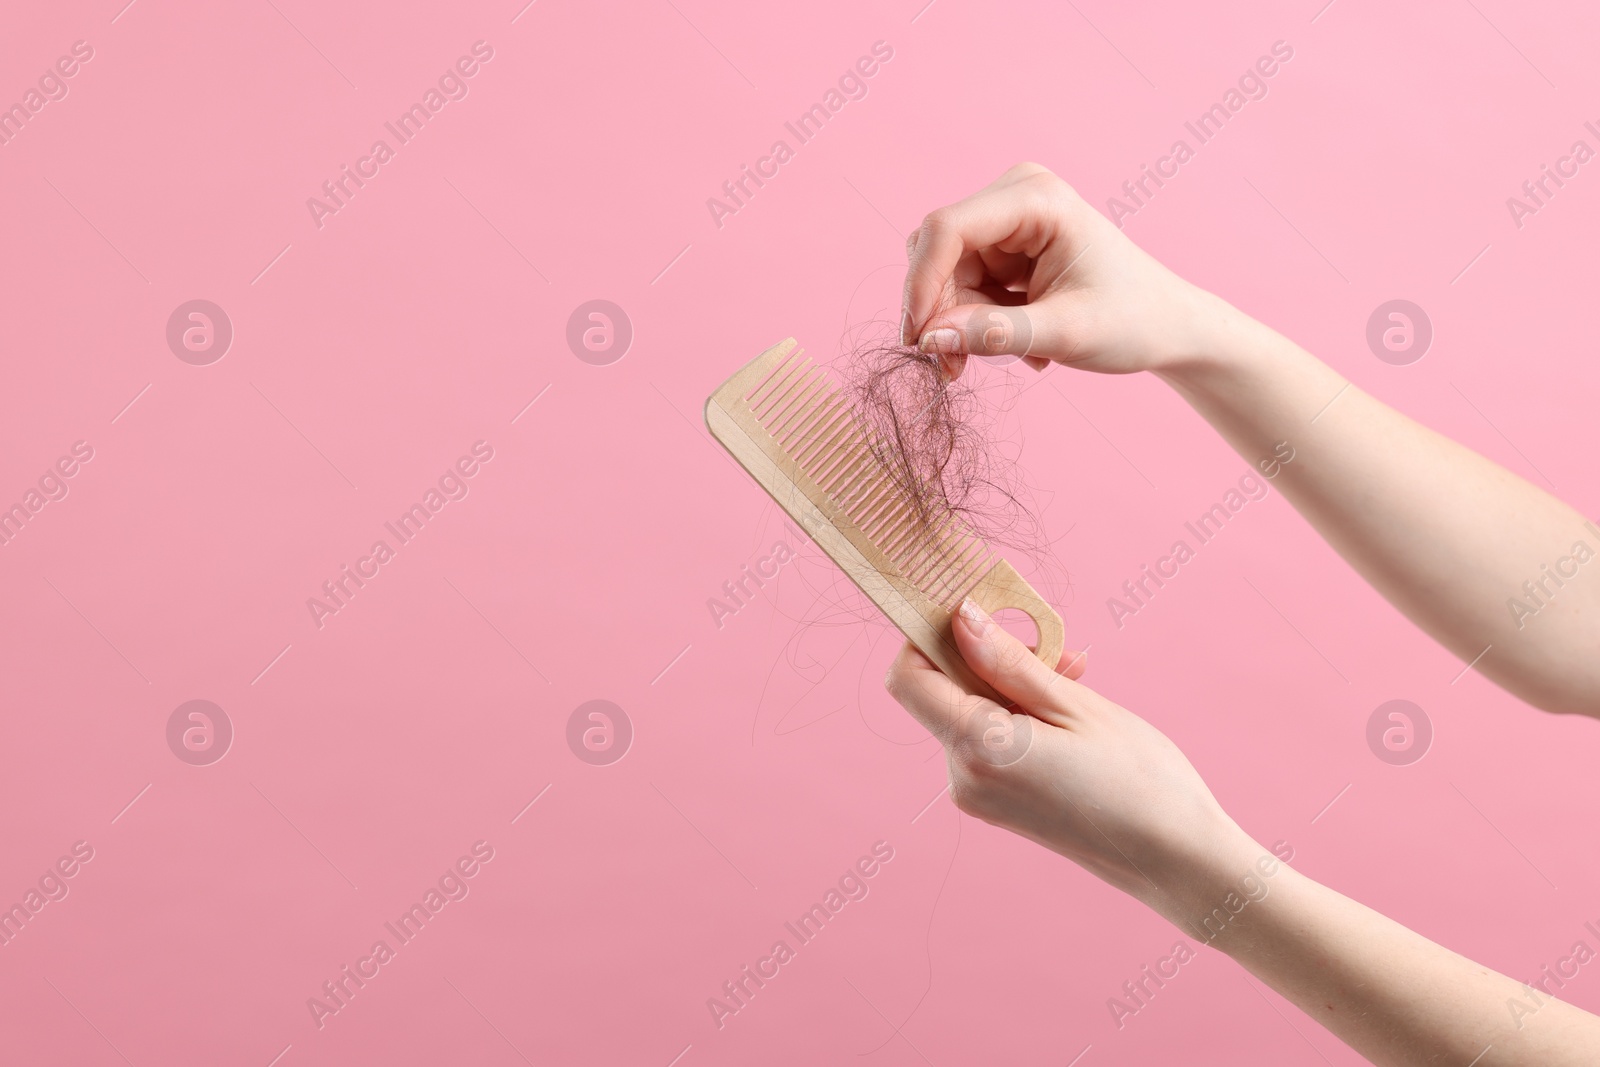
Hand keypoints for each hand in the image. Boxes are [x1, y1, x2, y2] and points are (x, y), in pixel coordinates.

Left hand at [884, 598, 1248, 915]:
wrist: (1177, 861)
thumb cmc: (1140, 781)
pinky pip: (990, 741)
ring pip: (971, 714)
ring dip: (1013, 685)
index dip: (927, 635)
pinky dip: (1019, 715)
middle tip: (1058, 648)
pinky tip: (1069, 710)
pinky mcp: (998, 805)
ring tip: (1076, 678)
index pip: (908, 677)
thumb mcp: (1074, 705)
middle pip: (943, 692)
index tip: (971, 608)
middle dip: (988, 658)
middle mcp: (964, 778)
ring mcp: (979, 796)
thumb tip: (961, 618)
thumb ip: (1007, 661)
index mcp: (978, 749)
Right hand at [902, 162, 1224, 379]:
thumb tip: (930, 341)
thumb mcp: (1064, 334)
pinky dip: (976, 323)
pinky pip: (961, 286)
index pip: (948, 229)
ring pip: (944, 274)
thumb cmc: (1132, 321)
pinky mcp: (1004, 248)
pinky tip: (1020, 344)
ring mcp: (1007, 221)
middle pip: (938, 251)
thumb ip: (995, 335)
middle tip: (952, 369)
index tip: (916, 342)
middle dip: (938, 313)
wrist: (1167, 326)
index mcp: (1038, 199)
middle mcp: (1016, 197)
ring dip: (958, 324)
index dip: (921, 284)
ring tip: (1010, 358)